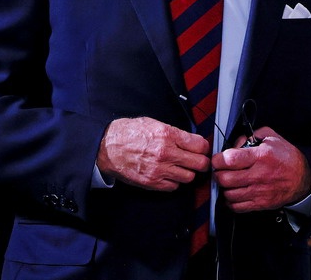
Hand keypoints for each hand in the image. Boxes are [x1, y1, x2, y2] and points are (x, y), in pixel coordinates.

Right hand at [96, 117, 210, 190]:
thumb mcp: (153, 123)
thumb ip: (174, 132)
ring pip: (189, 177)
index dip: (203, 147)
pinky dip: (174, 181)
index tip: (201, 148)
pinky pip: (174, 186)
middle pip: (200, 164)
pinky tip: (168, 173)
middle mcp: (166, 153)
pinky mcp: (153, 183)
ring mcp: (160, 170)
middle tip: (197, 160)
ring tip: (180, 167)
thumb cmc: (128, 133)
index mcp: (167, 135)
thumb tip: (190, 140)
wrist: (108, 147)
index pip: (200, 145)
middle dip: (201, 162)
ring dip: (187, 172)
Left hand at [211, 127, 310, 211]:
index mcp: (260, 156)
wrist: (303, 178)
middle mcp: (258, 175)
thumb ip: (251, 135)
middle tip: (220, 170)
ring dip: (223, 188)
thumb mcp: (271, 137)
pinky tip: (233, 193)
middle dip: (218, 173)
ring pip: (228, 194)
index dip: (218, 159)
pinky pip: (237, 207)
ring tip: (227, 181)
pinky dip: (230, 201)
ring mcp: (258, 192)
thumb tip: (235, 143)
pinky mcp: (260, 204)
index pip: (229, 159)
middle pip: (225, 179)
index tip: (217, 159)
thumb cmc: (287, 158)